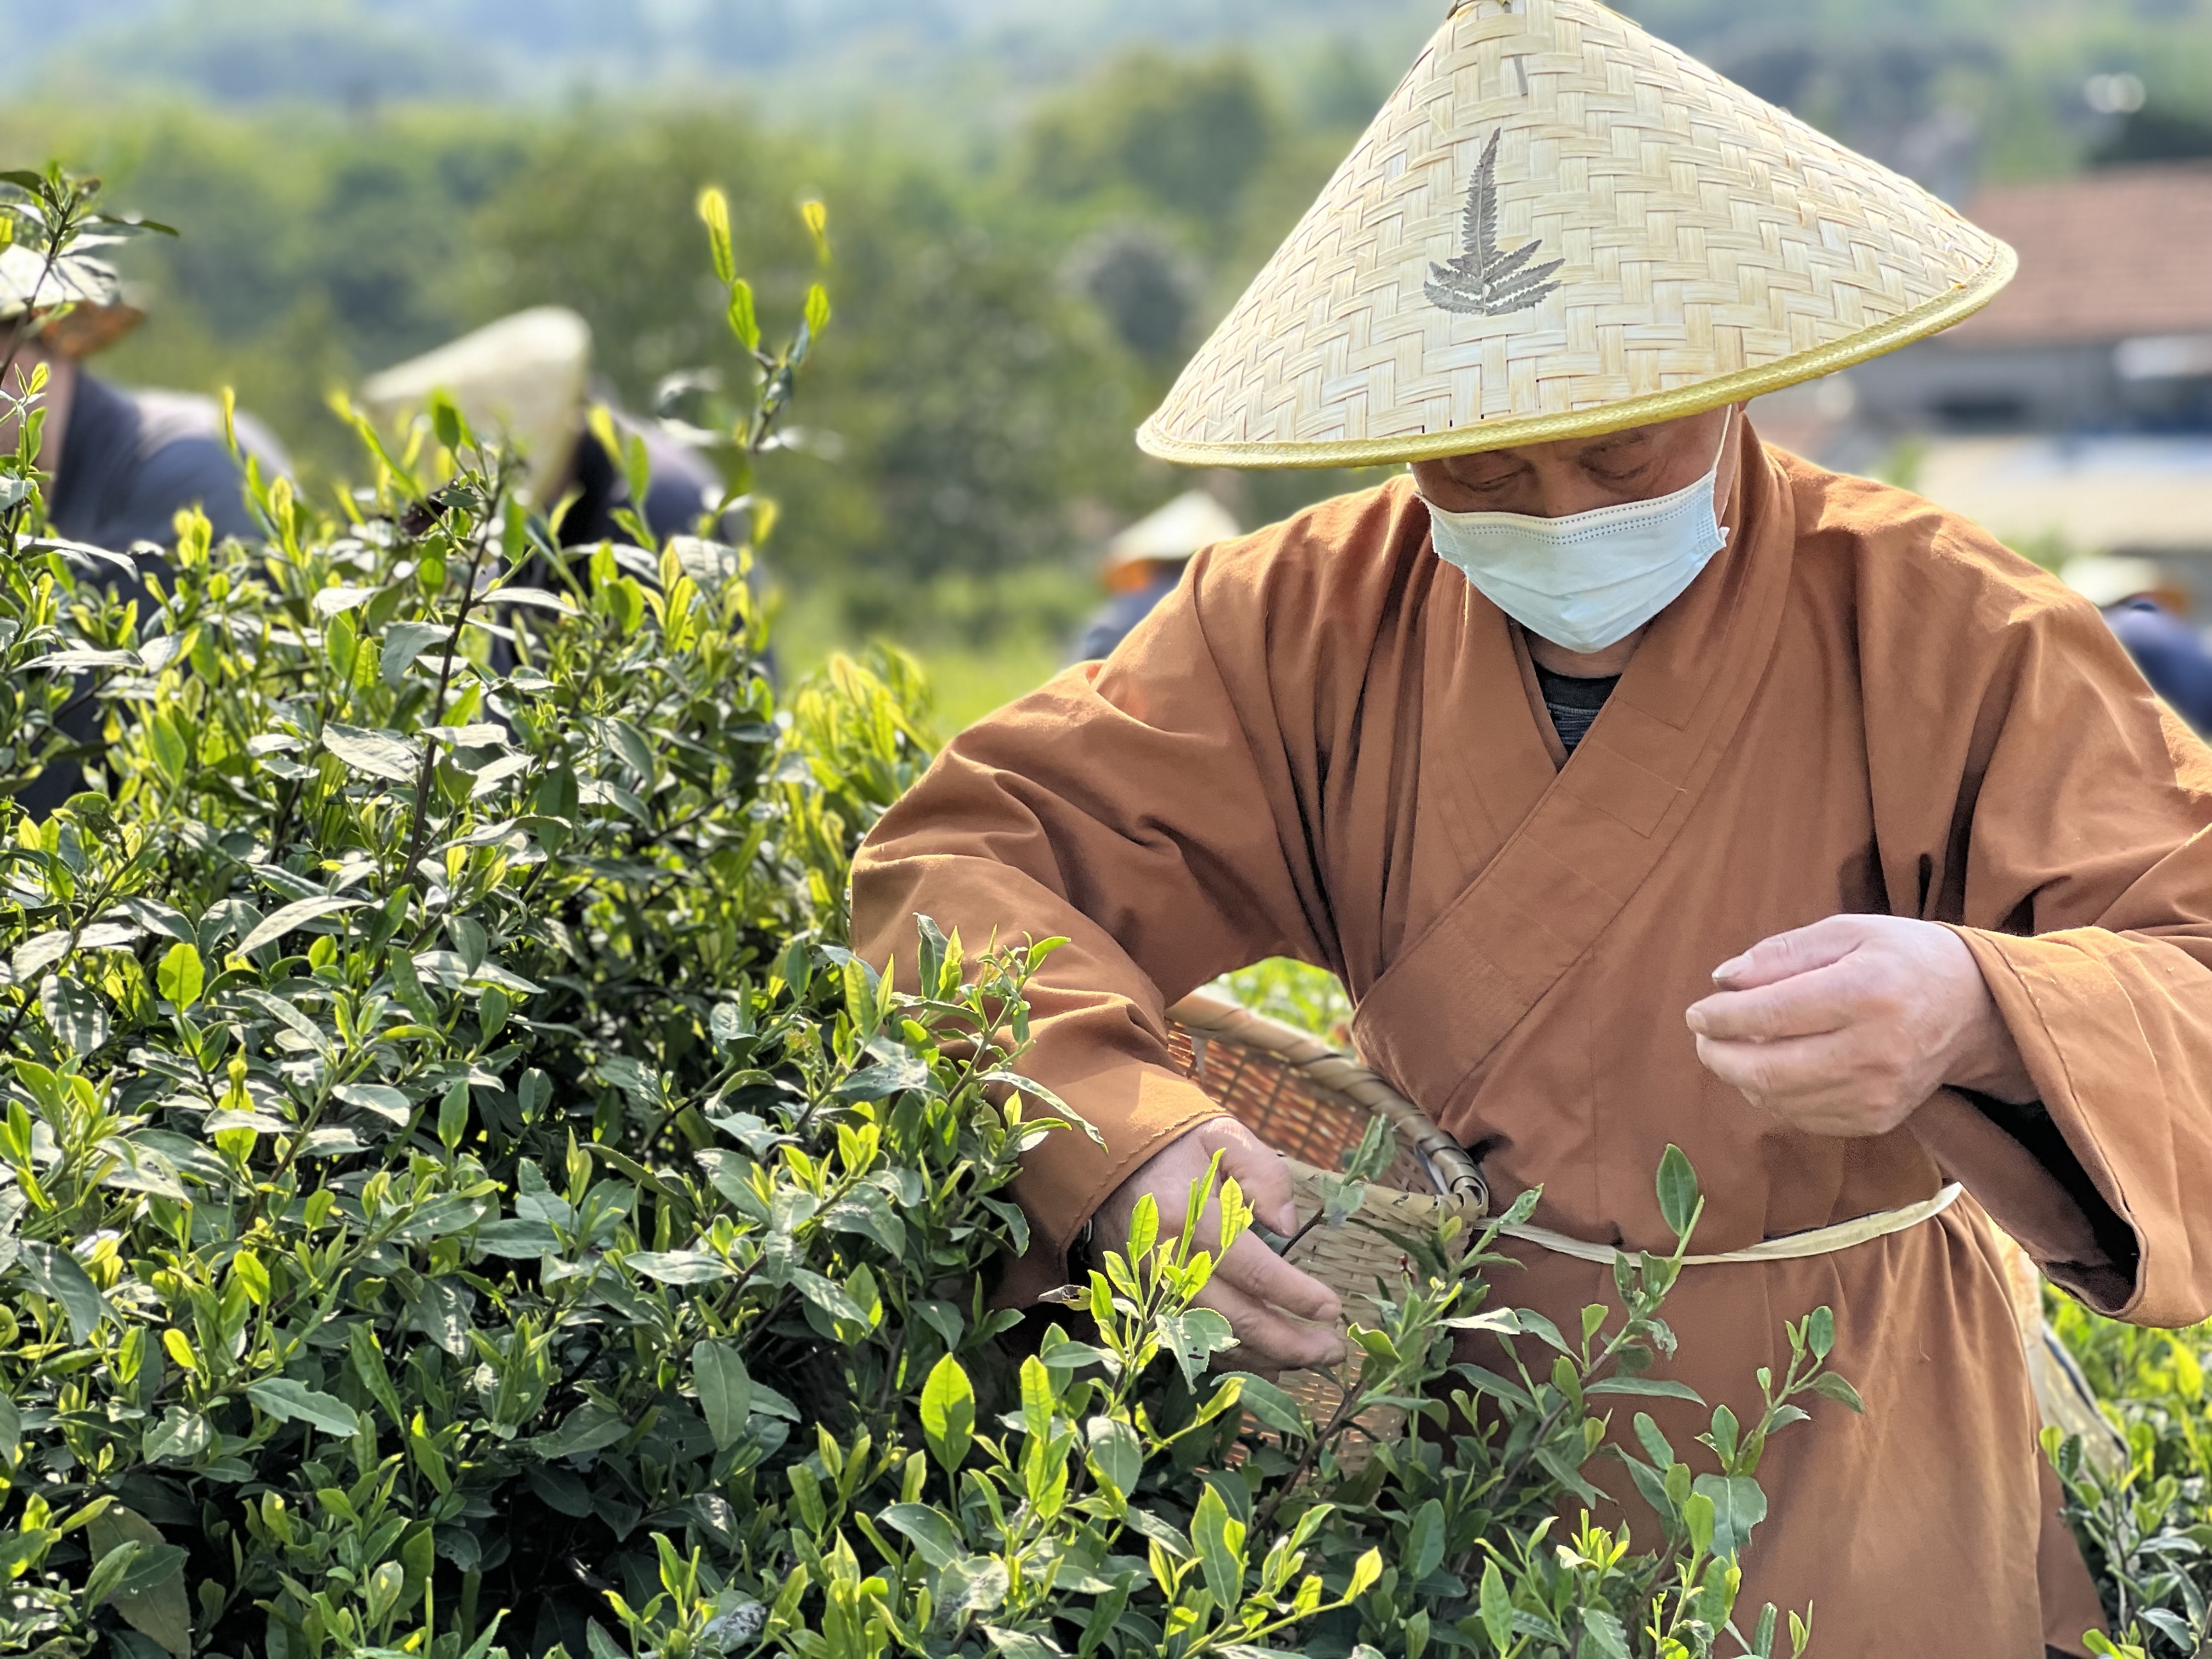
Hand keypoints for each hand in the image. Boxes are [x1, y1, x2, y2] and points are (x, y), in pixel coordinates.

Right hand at [1091, 1117, 1344, 1371]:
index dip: (1295, 1295)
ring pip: (1214, 1340)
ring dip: (1265, 1357)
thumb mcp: (1223, 1136)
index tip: (1333, 1309)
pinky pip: (1190, 1341)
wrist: (1106, 1159)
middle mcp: (1163, 1260)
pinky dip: (1230, 1357)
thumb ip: (1264, 1174)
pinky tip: (1267, 1358)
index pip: (1252, 1269)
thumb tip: (1287, 1225)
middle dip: (1289, 1342)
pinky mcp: (1141, 1302)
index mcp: (1186, 1214)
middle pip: (1234, 1318)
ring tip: (1310, 1358)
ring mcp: (1148, 1288)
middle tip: (1333, 1350)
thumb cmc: (1175, 1146)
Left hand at [1684, 914, 2034, 1137]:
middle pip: (1766, 1069)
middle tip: (1702, 1036)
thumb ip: (1782, 952)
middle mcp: (1874, 1051)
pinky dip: (1771, 1096)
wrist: (1974, 1009)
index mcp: (1866, 993)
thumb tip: (1722, 980)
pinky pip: (1801, 1117)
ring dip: (1739, 1076)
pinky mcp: (1877, 1120)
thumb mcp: (1848, 931)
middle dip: (1717, 1054)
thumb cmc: (1902, 958)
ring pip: (1777, 1099)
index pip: (1769, 1015)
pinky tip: (1769, 1070)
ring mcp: (1877, 1094)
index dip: (1720, 1017)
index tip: (1697, 1012)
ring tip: (1732, 1048)